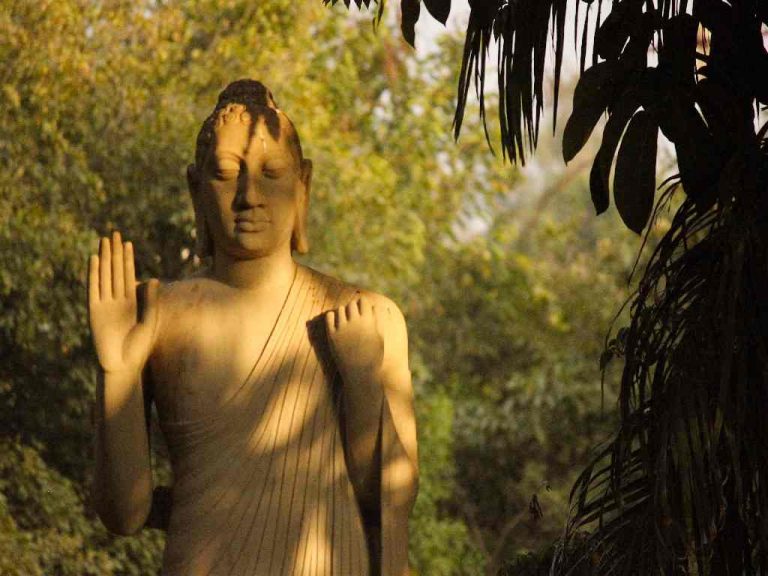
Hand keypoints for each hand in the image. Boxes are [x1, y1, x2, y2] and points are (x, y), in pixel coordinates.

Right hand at [88, 232, 158, 373]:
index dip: (128, 258)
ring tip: (104, 241)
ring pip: (104, 275)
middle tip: (114, 233)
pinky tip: (94, 260)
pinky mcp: (94, 311)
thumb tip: (155, 279)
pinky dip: (94, 274)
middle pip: (115, 270)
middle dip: (115, 252)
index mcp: (133, 302)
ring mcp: (105, 304)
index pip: (129, 274)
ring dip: (104, 258)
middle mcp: (118, 300)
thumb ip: (151, 301)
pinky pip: (94, 289)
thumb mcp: (150, 321)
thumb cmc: (139, 348)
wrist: (122, 365)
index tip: (127, 242)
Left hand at [325, 296, 384, 379]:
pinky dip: (332, 316)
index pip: (363, 301)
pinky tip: (337, 322)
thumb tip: (376, 306)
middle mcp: (355, 322)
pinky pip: (329, 317)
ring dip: (344, 312)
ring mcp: (342, 328)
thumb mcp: (379, 337)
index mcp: (369, 321)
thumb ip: (378, 320)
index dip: (363, 304)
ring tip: (346, 319)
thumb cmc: (373, 356)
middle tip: (354, 314)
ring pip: (340, 309)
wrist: (360, 374)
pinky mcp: (332, 335)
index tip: (362, 308)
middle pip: (351, 304)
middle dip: (353, 307)